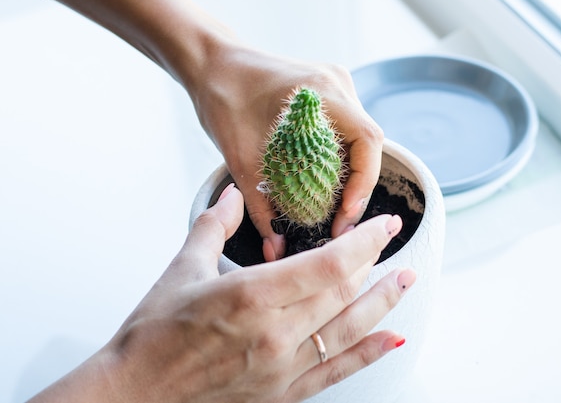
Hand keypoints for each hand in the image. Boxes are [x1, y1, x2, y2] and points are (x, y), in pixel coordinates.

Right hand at [99, 185, 414, 402]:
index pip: (328, 264)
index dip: (365, 242)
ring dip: (383, 303)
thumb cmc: (153, 333)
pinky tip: (393, 339)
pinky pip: (336, 371)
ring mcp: (281, 367)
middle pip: (344, 292)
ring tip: (407, 281)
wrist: (134, 392)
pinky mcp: (280, 393)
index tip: (384, 226)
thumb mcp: (182, 268)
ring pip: (348, 329)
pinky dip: (369, 354)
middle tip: (393, 242)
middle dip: (376, 263)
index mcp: (251, 296)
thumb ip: (215, 225)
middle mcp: (274, 334)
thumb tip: (234, 196)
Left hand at [187, 44, 383, 260]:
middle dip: (359, 188)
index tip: (345, 213)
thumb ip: (261, 206)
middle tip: (339, 223)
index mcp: (322, 92)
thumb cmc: (221, 99)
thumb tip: (276, 248)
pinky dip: (341, 160)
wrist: (212, 65)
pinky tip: (325, 183)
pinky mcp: (328, 94)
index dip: (364, 182)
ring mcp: (336, 87)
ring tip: (334, 210)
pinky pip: (346, 131)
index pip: (367, 140)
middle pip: (368, 144)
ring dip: (352, 175)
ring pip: (360, 140)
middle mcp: (338, 85)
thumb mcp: (240, 157)